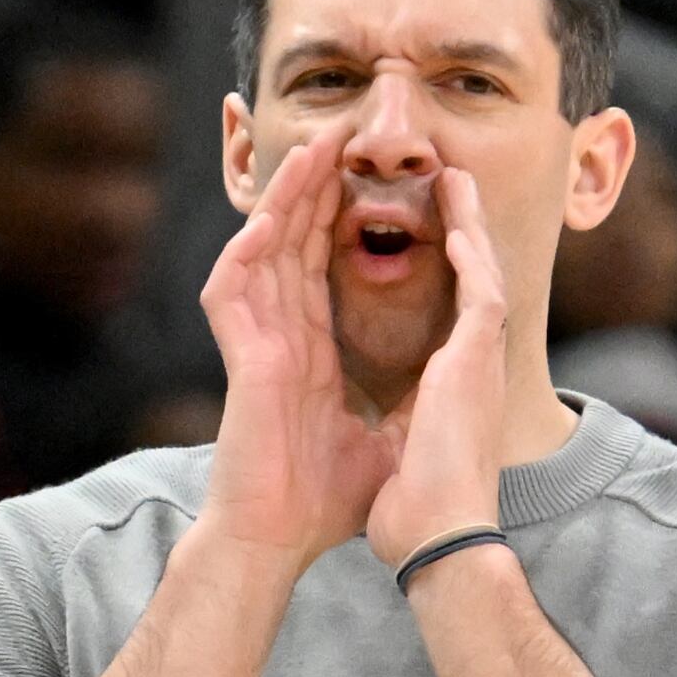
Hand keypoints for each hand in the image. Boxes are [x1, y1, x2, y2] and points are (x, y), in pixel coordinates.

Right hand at [199, 137, 394, 574]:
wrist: (284, 541)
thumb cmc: (328, 504)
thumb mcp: (384, 439)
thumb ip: (401, 404)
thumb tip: (442, 393)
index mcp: (311, 352)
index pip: (325, 266)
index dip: (341, 219)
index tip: (371, 177)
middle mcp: (281, 337)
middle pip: (296, 243)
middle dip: (316, 187)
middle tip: (342, 136)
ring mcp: (257, 344)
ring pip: (265, 249)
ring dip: (286, 198)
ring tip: (313, 148)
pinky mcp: (240, 358)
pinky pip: (234, 286)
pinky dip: (249, 246)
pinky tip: (272, 212)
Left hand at [367, 166, 507, 570]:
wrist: (437, 538)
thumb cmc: (419, 512)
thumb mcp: (407, 450)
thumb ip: (409, 423)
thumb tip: (399, 429)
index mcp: (456, 386)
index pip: (453, 314)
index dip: (446, 273)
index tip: (434, 240)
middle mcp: (475, 367)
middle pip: (475, 280)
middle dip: (464, 232)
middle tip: (453, 190)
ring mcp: (482, 361)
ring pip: (483, 272)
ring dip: (470, 225)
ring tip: (457, 184)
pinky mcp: (476, 360)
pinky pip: (480, 289)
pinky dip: (470, 253)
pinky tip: (455, 222)